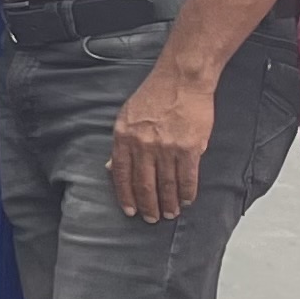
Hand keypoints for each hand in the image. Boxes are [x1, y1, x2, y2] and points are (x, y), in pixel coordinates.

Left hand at [106, 62, 217, 223]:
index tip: (130, 210)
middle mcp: (143, 145)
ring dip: (169, 203)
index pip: (121, 175)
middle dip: (148, 206)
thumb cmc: (154, 96)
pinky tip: (186, 200)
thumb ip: (120, 144)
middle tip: (152, 219)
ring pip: (167, 184)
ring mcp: (166, 147)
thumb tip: (111, 168)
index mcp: (124, 137)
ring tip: (170, 213)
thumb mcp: (126, 117)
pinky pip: (187, 177)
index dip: (125, 196)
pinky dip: (187, 192)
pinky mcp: (189, 147)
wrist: (182, 79)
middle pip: (144, 184)